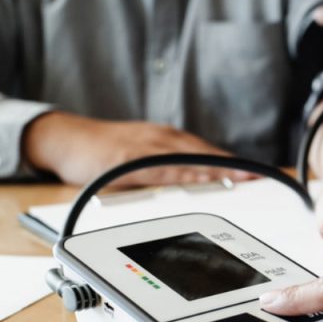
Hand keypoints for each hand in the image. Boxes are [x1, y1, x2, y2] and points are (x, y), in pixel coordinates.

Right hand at [23, 111, 256, 185]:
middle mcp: (159, 138)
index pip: (205, 151)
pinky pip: (158, 166)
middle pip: (202, 152)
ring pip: (185, 157)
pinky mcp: (126, 158)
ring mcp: (143, 147)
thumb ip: (165, 170)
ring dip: (213, 167)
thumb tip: (192, 183)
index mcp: (165, 140)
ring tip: (238, 177)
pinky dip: (180, 172)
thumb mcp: (140, 159)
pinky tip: (195, 177)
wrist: (65, 139)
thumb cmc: (103, 152)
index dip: (231, 162)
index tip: (255, 173)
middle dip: (231, 164)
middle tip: (257, 176)